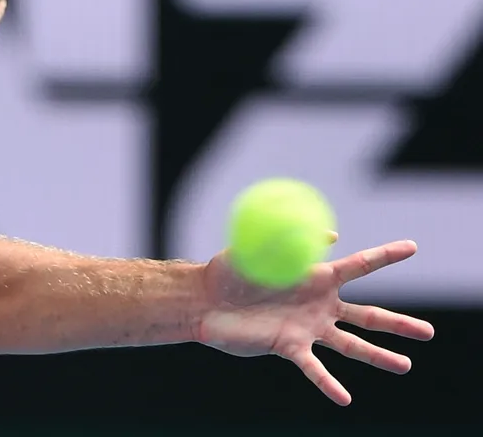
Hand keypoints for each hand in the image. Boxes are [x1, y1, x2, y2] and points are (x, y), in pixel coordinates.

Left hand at [197, 235, 434, 405]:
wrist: (203, 299)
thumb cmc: (230, 269)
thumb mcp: (261, 245)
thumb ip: (293, 238)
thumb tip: (331, 234)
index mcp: (317, 276)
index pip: (360, 265)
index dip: (386, 256)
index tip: (413, 246)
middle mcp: (319, 305)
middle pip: (367, 315)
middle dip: (398, 324)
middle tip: (430, 333)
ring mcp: (307, 328)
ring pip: (350, 345)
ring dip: (378, 357)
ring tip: (405, 366)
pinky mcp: (288, 346)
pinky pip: (313, 368)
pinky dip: (328, 383)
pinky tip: (346, 399)